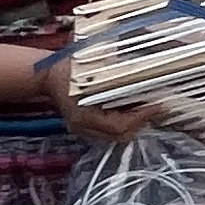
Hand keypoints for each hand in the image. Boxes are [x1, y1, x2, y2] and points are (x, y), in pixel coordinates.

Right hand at [40, 54, 159, 144]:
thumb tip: (143, 77)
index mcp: (83, 116)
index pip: (120, 126)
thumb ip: (116, 77)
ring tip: (148, 109)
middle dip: (141, 122)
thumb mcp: (93, 70)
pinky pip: (109, 132)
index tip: (157, 105)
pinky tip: (133, 110)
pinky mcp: (84, 127)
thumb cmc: (69, 69)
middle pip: (120, 135)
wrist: (48, 75)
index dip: (141, 117)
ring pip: (116, 136)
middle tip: (156, 108)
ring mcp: (82, 129)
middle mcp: (82, 127)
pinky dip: (124, 123)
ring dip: (134, 124)